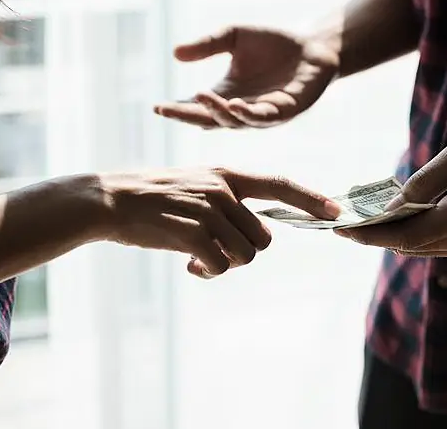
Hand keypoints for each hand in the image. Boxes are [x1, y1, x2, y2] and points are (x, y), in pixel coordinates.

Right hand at [99, 167, 340, 276]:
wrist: (110, 201)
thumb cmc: (152, 199)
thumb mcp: (195, 186)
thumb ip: (226, 202)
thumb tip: (253, 236)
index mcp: (226, 174)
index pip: (279, 183)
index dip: (310, 198)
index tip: (336, 210)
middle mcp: (223, 189)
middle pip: (263, 237)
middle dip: (244, 252)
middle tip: (215, 254)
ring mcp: (208, 209)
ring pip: (245, 254)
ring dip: (225, 264)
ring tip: (197, 258)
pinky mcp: (192, 231)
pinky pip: (220, 265)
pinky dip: (208, 272)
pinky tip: (188, 265)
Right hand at [153, 26, 338, 128]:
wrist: (313, 47)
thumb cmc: (272, 44)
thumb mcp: (233, 37)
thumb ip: (207, 45)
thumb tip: (175, 53)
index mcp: (225, 95)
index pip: (196, 107)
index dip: (176, 109)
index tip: (156, 107)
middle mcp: (241, 110)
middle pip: (210, 119)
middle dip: (188, 116)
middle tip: (166, 111)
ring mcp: (263, 114)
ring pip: (235, 121)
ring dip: (217, 111)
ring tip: (200, 97)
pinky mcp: (287, 111)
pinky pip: (264, 117)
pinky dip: (248, 113)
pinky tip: (234, 104)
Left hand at [335, 134, 446, 257]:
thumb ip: (427, 177)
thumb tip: (393, 202)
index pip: (403, 234)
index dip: (369, 234)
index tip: (339, 228)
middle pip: (405, 245)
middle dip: (372, 236)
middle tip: (340, 224)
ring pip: (418, 248)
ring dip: (389, 237)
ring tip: (359, 222)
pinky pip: (433, 245)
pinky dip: (410, 235)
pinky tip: (393, 220)